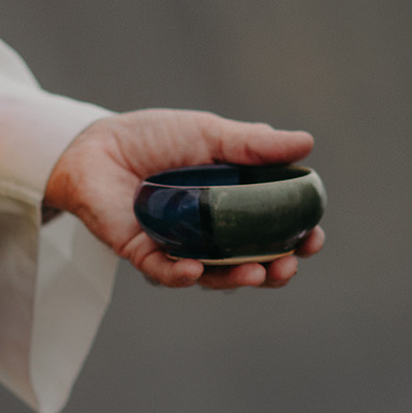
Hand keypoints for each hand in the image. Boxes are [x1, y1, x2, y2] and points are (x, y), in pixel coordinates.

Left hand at [44, 110, 324, 290]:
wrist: (96, 142)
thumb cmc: (154, 137)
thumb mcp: (208, 134)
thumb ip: (253, 144)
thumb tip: (306, 143)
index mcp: (233, 205)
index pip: (274, 230)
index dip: (298, 238)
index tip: (315, 237)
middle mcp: (210, 233)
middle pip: (251, 261)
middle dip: (276, 270)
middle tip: (290, 266)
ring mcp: (179, 246)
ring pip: (213, 275)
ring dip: (237, 279)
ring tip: (257, 274)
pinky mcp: (142, 253)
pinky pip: (164, 271)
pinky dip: (182, 274)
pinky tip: (197, 270)